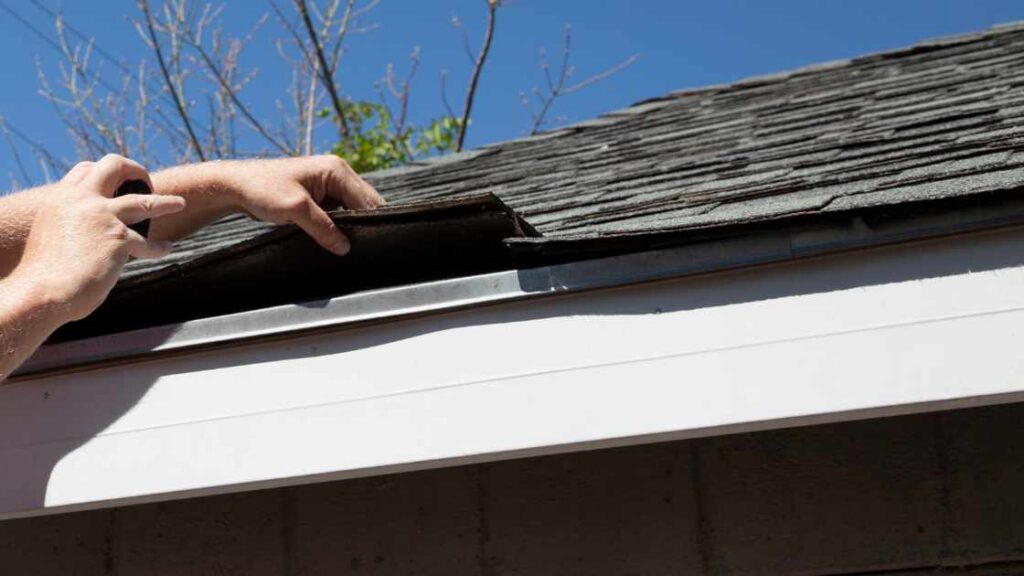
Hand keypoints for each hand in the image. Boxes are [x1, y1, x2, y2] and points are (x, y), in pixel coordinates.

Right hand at [13, 155, 184, 322]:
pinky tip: (166, 249)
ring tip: (180, 204)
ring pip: (144, 201)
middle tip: (146, 181)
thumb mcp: (52, 235)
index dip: (104, 172)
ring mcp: (103, 217)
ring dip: (165, 202)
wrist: (41, 293)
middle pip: (114, 165)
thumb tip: (91, 231)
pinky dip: (159, 248)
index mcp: (61, 199)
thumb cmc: (43, 274)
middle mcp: (82, 200)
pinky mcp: (119, 240)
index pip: (86, 170)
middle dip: (135, 170)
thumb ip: (72, 224)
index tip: (117, 181)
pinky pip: (148, 244)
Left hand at [221, 155, 384, 254]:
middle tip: (360, 248)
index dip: (371, 223)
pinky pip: (339, 213)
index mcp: (337, 170)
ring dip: (350, 227)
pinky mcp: (320, 196)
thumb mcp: (296, 210)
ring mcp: (329, 185)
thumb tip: (345, 247)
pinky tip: (335, 240)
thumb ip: (323, 228)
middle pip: (364, 204)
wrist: (235, 186)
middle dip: (362, 225)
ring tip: (347, 246)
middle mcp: (337, 174)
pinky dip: (339, 226)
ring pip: (352, 210)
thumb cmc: (262, 189)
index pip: (368, 200)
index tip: (370, 245)